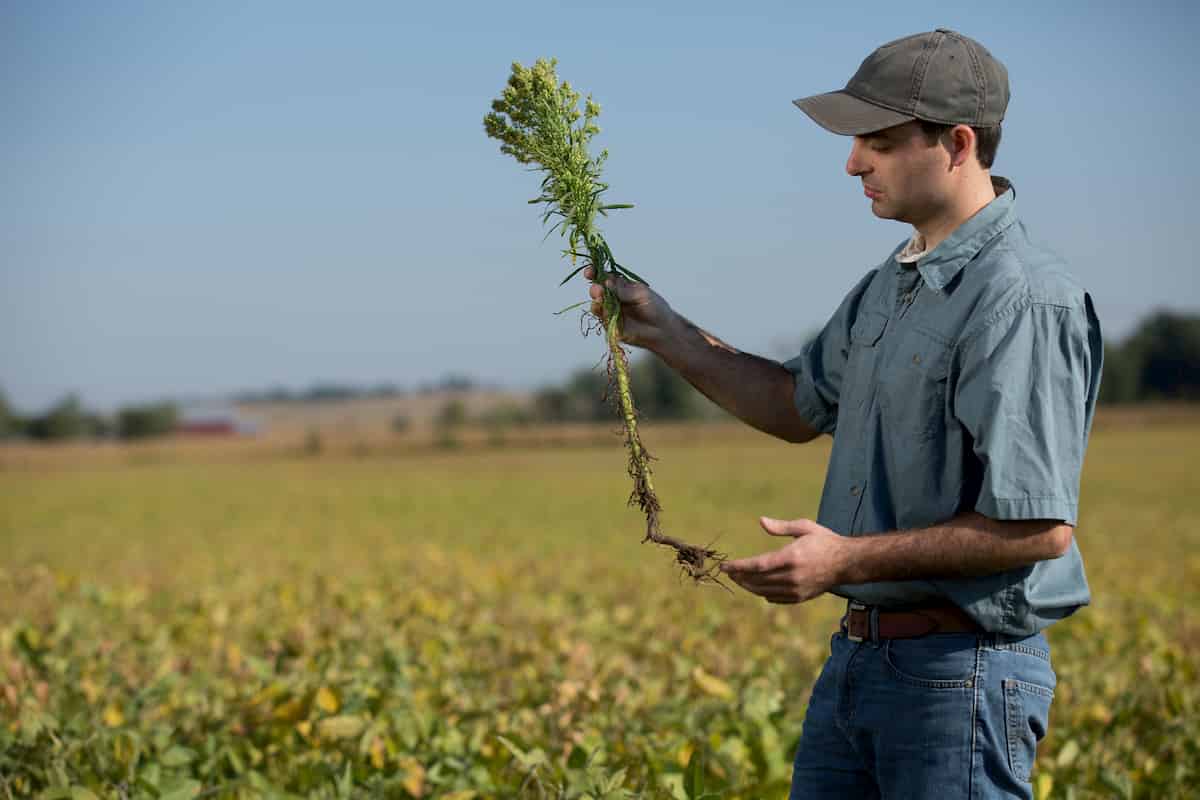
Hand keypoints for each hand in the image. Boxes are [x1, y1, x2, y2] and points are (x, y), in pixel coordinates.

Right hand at [583, 265, 675, 349]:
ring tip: (599, 296)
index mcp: (619, 286)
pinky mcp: (611, 326)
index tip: (589, 272)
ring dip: (596, 301)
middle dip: (595, 288)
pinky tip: (606, 310)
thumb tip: (606, 282)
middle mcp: (612, 298)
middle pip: (597, 291)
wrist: (663, 329)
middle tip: (597, 288)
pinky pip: (603, 319)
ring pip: (597, 306)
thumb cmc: (655, 307)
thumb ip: (624, 290)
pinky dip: (604, 314)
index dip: (595, 273)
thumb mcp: (641, 294)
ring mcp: (610, 312)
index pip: (603, 277)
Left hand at [721, 517, 848, 603]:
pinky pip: (774, 598)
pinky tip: (756, 586)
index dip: (738, 567)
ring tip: (738, 579)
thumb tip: (761, 521)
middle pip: (756, 581)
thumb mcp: (804, 527)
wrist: (848, 563)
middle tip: (728, 572)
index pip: (757, 566)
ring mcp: (796, 590)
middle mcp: (792, 576)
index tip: (725, 566)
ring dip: (748, 586)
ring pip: (763, 591)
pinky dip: (762, 593)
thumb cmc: (825, 541)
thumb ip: (781, 527)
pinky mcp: (800, 598)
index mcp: (791, 557)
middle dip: (739, 577)